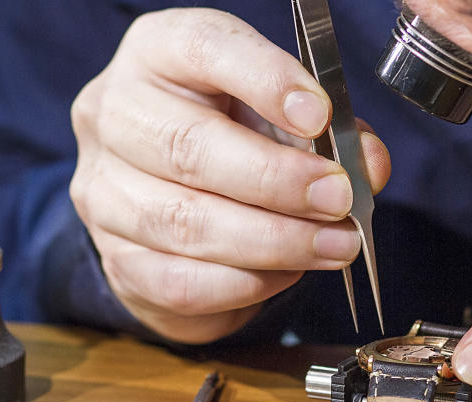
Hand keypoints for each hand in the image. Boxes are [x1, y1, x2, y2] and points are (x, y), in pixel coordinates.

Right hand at [70, 9, 389, 342]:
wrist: (174, 199)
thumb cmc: (236, 139)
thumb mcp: (285, 115)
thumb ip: (332, 133)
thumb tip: (368, 166)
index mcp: (158, 53)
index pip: (201, 48)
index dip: (264, 79)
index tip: (319, 114)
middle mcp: (115, 115)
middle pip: (187, 147)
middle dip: (277, 181)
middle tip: (339, 199)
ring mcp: (103, 192)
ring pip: (185, 223)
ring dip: (273, 241)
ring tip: (334, 245)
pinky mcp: (117, 260)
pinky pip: (180, 281)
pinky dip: (244, 283)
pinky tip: (286, 273)